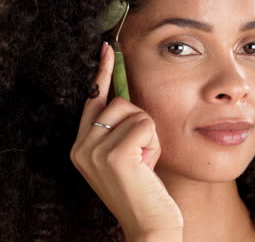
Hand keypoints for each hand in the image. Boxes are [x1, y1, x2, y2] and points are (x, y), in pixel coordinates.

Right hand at [70, 42, 183, 240]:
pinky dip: (155, 144)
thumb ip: (121, 129)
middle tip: (142, 155)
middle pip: (119, 103)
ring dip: (150, 137)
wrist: (150, 224)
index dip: (102, 74)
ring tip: (145, 163)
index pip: (93, 101)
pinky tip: (148, 166)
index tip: (107, 49)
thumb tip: (127, 96)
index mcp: (82, 147)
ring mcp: (95, 151)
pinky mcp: (115, 155)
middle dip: (141, 123)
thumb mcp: (128, 155)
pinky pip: (146, 125)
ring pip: (136, 113)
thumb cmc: (145, 189)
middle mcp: (82, 147)